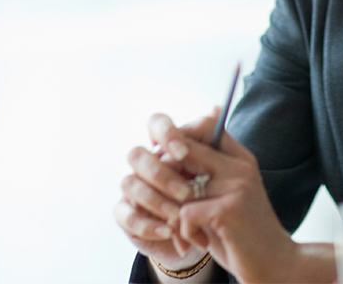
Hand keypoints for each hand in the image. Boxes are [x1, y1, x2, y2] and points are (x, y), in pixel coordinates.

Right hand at [114, 111, 216, 271]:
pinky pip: (126, 215)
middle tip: (185, 191)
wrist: (204, 233)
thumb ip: (213, 142)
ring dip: (156, 200)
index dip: (167, 134)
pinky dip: (148, 224)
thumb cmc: (209, 196)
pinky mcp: (126, 214)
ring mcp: (132, 187)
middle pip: (137, 154)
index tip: (184, 152)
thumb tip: (216, 109)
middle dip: (160, 173)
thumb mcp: (217, 171)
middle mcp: (144, 163)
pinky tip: (168, 231)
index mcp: (165, 146)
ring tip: (179, 216)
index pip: (156, 124)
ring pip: (130, 184)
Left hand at [173, 131, 331, 283]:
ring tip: (184, 231)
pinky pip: (184, 214)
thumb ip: (204, 172)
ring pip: (179, 188)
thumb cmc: (241, 234)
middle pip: (184, 149)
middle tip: (169, 204)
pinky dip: (184, 234)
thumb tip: (169, 149)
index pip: (205, 124)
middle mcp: (240, 165)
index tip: (170, 169)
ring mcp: (237, 185)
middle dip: (165, 177)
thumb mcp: (225, 197)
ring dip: (174, 215)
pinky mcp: (230, 209)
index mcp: (241, 158)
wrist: (276, 265)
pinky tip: (199, 243)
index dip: (177, 141)